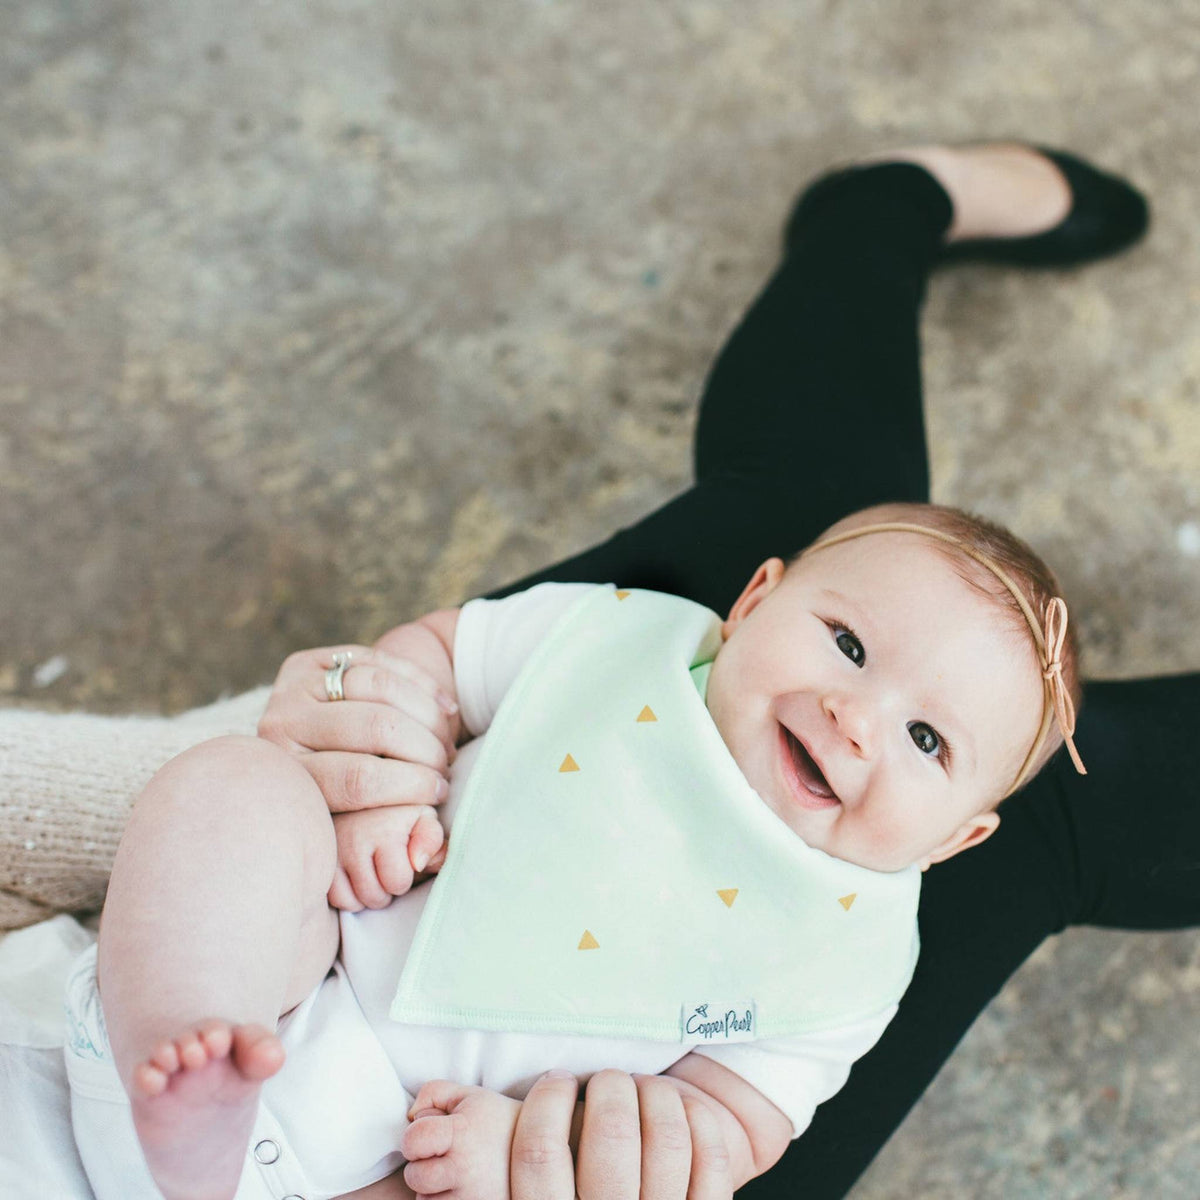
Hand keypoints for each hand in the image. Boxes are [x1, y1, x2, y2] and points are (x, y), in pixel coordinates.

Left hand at [257, 643, 458, 814]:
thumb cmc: (344, 801)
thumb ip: (382, 828)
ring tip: (445, 740)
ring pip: (380, 686)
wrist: (313, 752)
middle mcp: (280, 726)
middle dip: (424, 748)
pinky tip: (446, 708)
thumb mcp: (347, 821)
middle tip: (445, 767)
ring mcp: (294, 687)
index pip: (358, 778)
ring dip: (428, 715)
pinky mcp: (314, 660)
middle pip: (373, 726)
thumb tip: (425, 857)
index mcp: (288, 776)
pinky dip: (423, 683)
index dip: (410, 785)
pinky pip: (381, 661)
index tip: (439, 794)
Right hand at [328, 805, 446, 909]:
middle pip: (375, 897)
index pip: (398, 882)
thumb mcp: (423, 818)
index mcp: (384, 830)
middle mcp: (354, 840)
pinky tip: (356, 878)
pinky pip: (335, 899)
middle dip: (386, 889)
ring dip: (367, 895)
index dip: (405, 877)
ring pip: (354, 902)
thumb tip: (418, 863)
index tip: (403, 860)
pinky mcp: (319, 860)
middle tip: (386, 868)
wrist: (361, 791)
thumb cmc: (399, 812)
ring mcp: (332, 851)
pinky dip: (348, 896)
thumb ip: (431, 839)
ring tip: (373, 872)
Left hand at [402, 1080, 522, 1198]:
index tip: (428, 1135)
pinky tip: (462, 1188)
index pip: (413, 1140)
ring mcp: (472, 1197)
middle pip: (414, 1176)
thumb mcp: (469, 1094)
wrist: (537, 1150)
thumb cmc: (497, 1120)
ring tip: (458, 1172)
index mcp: (462, 1133)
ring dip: (433, 1188)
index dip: (415, 1136)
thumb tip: (411, 1115)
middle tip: (443, 1156)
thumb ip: (433, 1093)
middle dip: (422, 1165)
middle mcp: (466, 1168)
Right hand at [510, 1069, 735, 1199]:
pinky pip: (709, 1157)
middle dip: (609, 1086)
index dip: (547, 1101)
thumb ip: (505, 1178)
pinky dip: (697, 1118)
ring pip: (665, 1137)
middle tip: (605, 1079)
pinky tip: (680, 1110)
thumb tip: (442, 1116)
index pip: (539, 1153)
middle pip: (611, 1134)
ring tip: (641, 1090)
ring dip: (654, 1095)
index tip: (556, 1081)